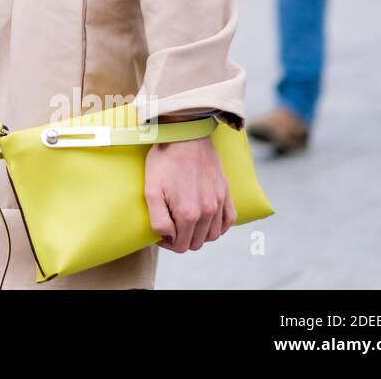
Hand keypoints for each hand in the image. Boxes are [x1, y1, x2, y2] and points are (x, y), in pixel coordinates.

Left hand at [144, 137, 235, 252]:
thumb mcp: (151, 191)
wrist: (185, 135)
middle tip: (170, 225)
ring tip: (185, 222)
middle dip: (182, 239)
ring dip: (199, 234)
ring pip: (213, 235)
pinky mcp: (226, 192)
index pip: (180, 246)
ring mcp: (220, 202)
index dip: (168, 243)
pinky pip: (229, 221)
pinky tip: (207, 220)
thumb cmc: (164, 161)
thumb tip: (168, 237)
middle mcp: (208, 212)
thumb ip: (158, 220)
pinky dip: (219, 226)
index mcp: (189, 214)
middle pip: (197, 243)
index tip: (160, 232)